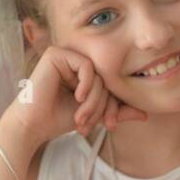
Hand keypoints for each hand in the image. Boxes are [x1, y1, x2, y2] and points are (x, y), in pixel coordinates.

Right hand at [5, 46, 145, 150]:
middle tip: (92, 123)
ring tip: (82, 117)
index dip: (113, 105)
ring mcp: (66, 55)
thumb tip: (145, 114)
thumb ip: (117, 111)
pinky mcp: (56, 54)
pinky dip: (87, 85)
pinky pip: (87, 66)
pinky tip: (77, 97)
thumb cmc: (59, 120)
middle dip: (103, 105)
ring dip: (94, 100)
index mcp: (84, 72)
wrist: (33, 125)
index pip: (111, 84)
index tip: (109, 125)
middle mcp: (76, 61)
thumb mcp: (95, 115)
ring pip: (99, 74)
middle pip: (106, 79)